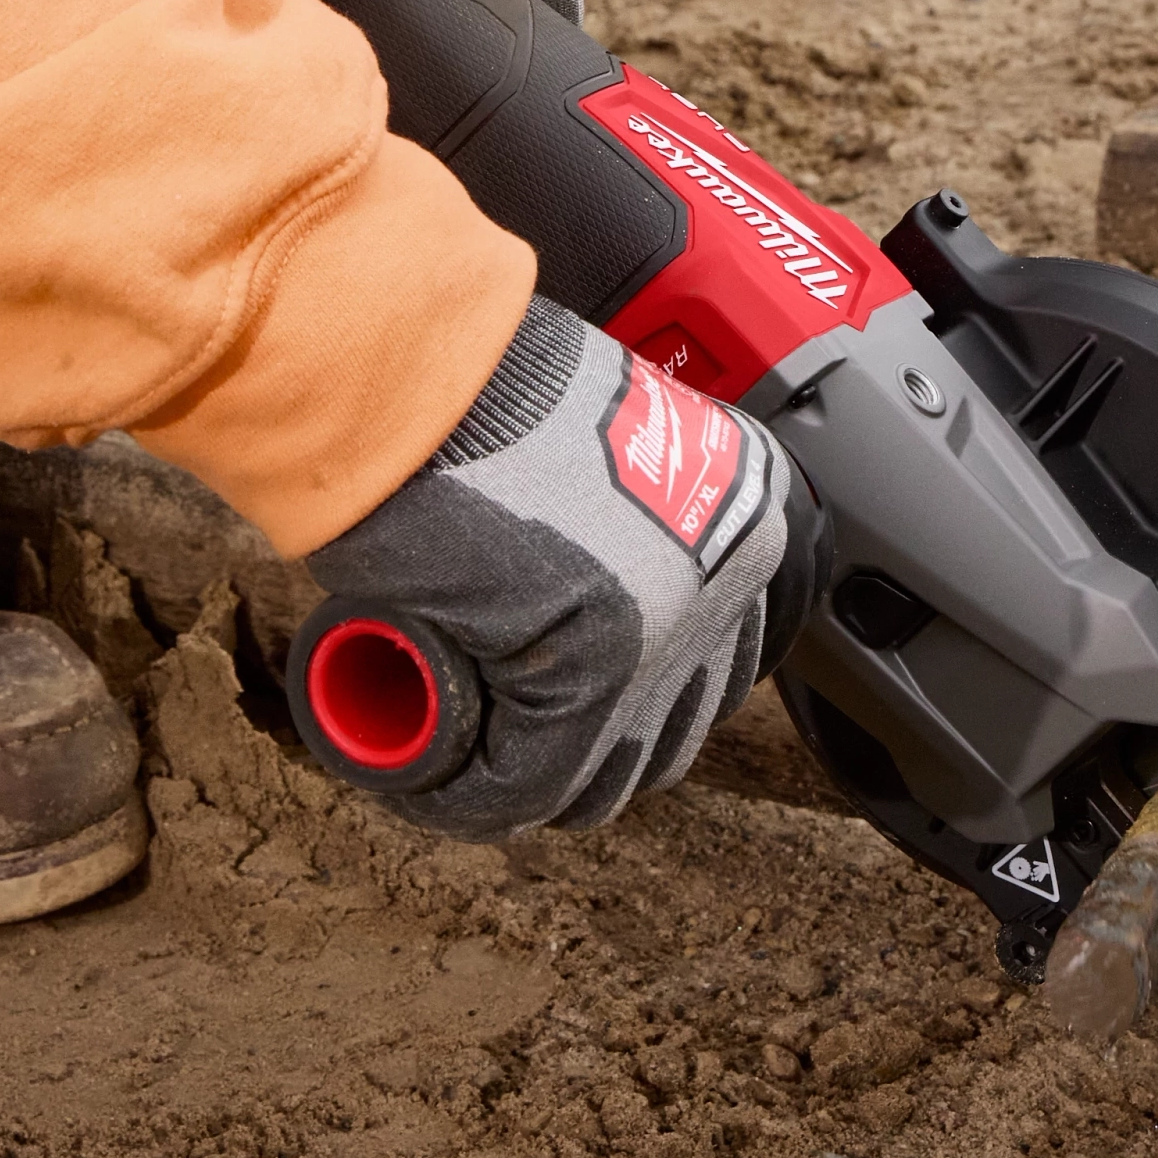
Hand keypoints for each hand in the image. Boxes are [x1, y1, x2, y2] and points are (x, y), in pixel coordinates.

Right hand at [282, 303, 800, 837]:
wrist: (409, 362)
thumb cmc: (471, 396)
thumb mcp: (583, 461)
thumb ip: (616, 534)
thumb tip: (576, 628)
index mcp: (747, 518)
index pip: (705, 671)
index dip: (618, 701)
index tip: (545, 695)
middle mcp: (731, 578)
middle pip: (660, 734)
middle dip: (573, 749)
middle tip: (488, 722)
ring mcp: (674, 629)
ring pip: (601, 774)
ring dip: (521, 775)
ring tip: (454, 744)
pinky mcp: (600, 674)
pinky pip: (527, 785)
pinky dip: (466, 795)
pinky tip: (419, 771)